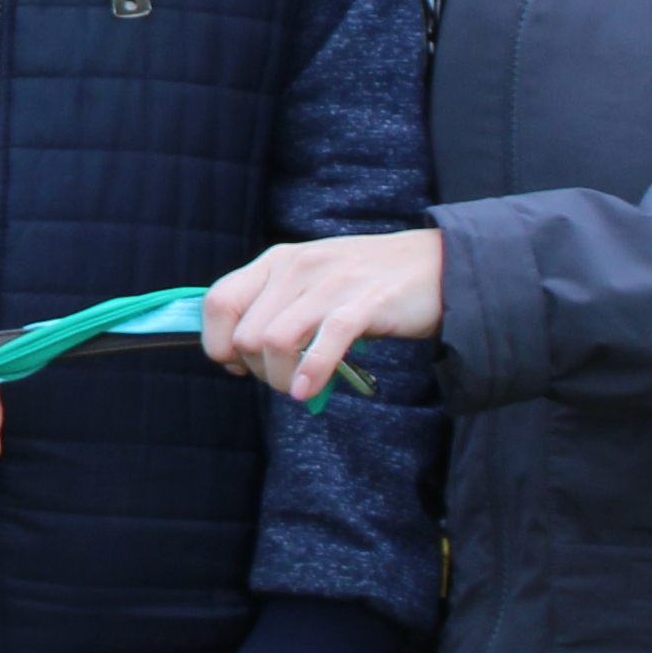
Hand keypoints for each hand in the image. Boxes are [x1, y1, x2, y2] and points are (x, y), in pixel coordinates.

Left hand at [199, 232, 443, 404]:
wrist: (434, 265)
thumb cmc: (365, 283)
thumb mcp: (309, 283)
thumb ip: (273, 309)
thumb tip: (237, 354)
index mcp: (276, 261)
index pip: (217, 302)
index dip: (218, 342)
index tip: (238, 364)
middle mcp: (296, 267)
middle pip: (245, 334)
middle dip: (256, 370)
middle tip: (283, 378)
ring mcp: (330, 284)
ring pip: (274, 342)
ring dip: (280, 378)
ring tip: (299, 386)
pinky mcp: (365, 304)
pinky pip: (324, 343)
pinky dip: (310, 373)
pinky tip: (308, 391)